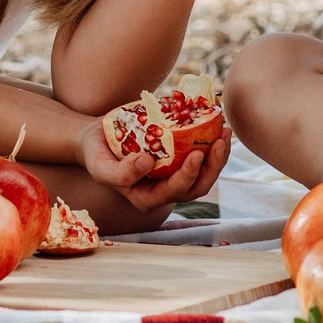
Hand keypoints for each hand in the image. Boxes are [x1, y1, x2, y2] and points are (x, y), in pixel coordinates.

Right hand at [77, 121, 234, 211]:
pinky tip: (218, 125)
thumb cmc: (97, 154)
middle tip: (219, 141)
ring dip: (219, 156)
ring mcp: (174, 175)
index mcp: (146, 197)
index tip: (194, 154)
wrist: (97, 138)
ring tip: (225, 132)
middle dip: (212, 166)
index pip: (173, 192)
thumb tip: (147, 163)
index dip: (187, 176)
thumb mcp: (99, 166)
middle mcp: (164, 190)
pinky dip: (212, 142)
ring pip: (204, 173)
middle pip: (196, 187)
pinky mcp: (179, 159)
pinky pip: (202, 155)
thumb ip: (119, 173)